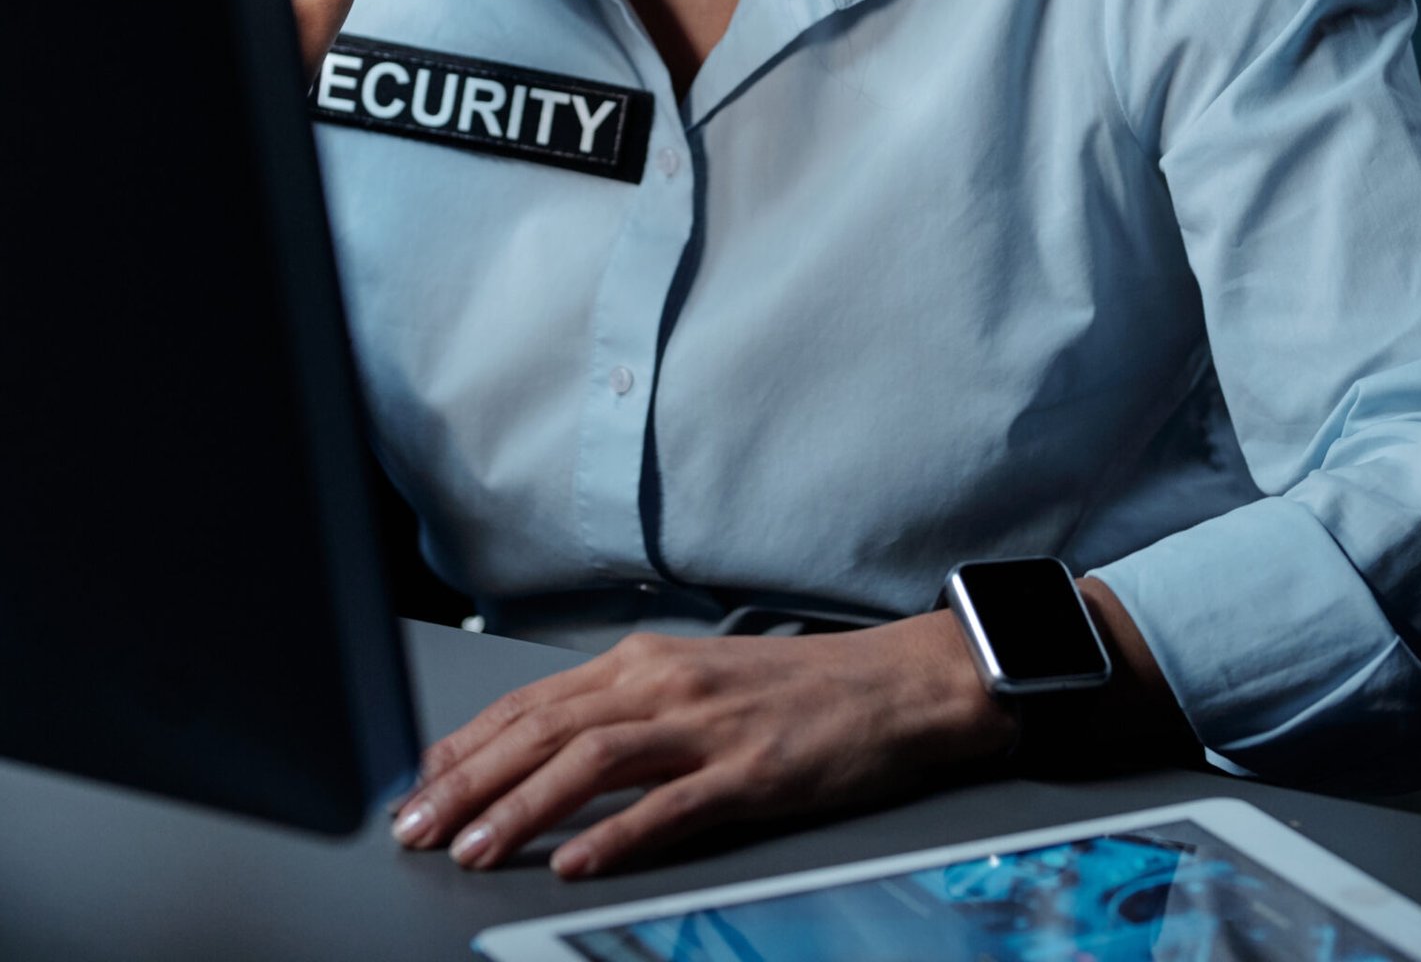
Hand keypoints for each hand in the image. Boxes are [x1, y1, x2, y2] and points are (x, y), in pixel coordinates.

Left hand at [390, 610, 1015, 878]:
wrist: (898, 684)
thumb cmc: (797, 691)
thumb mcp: (697, 683)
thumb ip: (626, 712)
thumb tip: (548, 751)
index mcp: (646, 663)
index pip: (532, 702)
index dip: (467, 745)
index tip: (417, 784)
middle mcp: (666, 684)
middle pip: (545, 729)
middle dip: (469, 780)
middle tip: (415, 827)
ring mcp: (708, 727)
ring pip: (592, 762)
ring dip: (523, 808)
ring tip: (473, 851)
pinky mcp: (753, 772)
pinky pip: (673, 807)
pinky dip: (619, 836)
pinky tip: (578, 863)